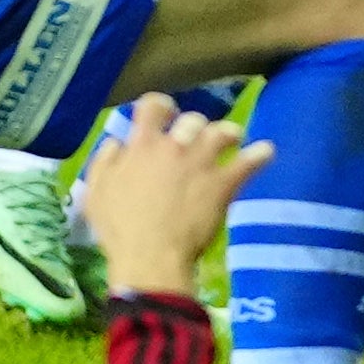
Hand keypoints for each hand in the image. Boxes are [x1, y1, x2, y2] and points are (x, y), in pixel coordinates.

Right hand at [79, 94, 272, 296]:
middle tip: (197, 139)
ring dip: (228, 133)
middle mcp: (174, 146)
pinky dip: (260, 155)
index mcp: (142, 145)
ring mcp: (202, 163)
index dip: (161, 106)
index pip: (153, 107)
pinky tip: (266, 151)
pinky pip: (248, 162)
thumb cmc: (119, 229)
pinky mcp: (223, 183)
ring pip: (222, 132)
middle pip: (192, 120)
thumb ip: (105, 162)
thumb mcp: (96, 193)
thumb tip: (116, 143)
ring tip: (233, 138)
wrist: (150, 257)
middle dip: (195, 126)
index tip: (166, 114)